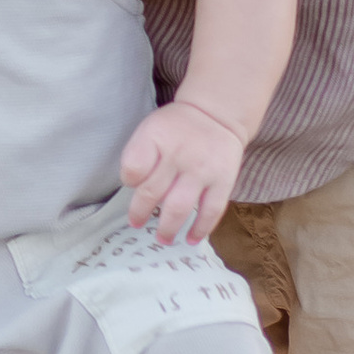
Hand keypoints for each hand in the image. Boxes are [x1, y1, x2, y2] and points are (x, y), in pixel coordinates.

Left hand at [119, 97, 244, 246]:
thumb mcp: (151, 128)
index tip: (132, 184)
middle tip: (136, 223)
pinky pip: (211, 211)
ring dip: (168, 228)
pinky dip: (200, 229)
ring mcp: (202, 169)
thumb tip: (136, 192)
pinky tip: (191, 239)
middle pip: (151, 192)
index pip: (133, 167)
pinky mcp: (223, 181)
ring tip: (162, 239)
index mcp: (155, 138)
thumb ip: (140, 156)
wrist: (217, 114)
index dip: (129, 180)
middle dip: (140, 213)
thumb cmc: (176, 127)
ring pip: (180, 206)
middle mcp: (178, 154)